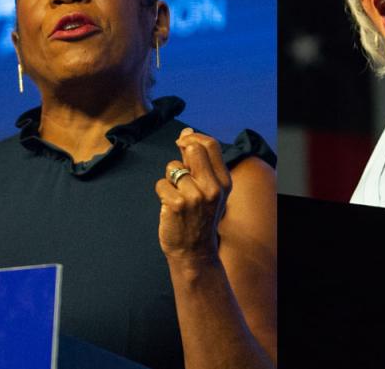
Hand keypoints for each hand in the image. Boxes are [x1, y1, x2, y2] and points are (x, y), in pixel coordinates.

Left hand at [155, 128, 231, 260]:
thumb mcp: (208, 189)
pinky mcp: (177, 204)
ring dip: (170, 178)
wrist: (194, 250)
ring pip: (173, 167)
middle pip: (193, 150)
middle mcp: (212, 187)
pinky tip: (169, 205)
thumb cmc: (199, 217)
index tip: (184, 142)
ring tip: (177, 194)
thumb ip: (198, 162)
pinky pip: (161, 184)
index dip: (194, 138)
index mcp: (223, 181)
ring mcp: (195, 196)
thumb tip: (186, 132)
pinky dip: (161, 192)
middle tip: (178, 170)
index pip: (211, 145)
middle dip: (181, 154)